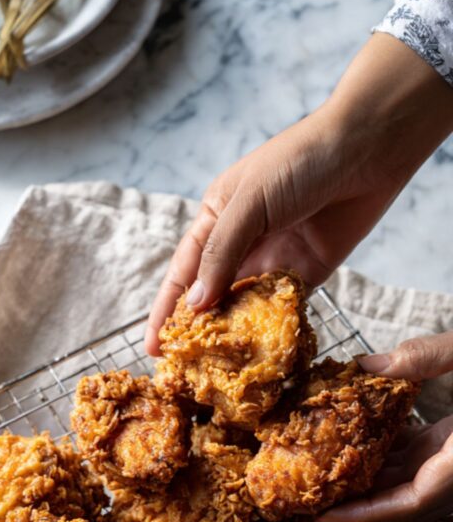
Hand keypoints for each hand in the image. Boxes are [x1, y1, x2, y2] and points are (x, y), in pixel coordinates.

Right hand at [146, 34, 452, 354]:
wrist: (367, 149)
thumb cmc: (299, 161)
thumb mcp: (250, 201)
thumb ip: (222, 253)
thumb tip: (197, 305)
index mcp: (215, 218)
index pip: (183, 273)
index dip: (167, 311)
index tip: (152, 347)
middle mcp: (240, 243)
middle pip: (210, 296)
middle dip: (196, 332)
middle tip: (182, 370)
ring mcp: (273, 261)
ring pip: (243, 308)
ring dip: (231, 337)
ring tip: (215, 372)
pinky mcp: (306, 275)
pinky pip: (281, 310)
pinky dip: (270, 331)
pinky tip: (258, 356)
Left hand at [320, 334, 452, 521]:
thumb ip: (430, 357)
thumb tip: (366, 365)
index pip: (412, 503)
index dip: (366, 515)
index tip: (324, 518)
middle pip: (402, 496)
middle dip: (356, 498)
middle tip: (305, 494)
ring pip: (410, 477)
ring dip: (369, 473)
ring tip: (320, 465)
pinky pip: (421, 458)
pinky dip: (391, 451)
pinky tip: (359, 434)